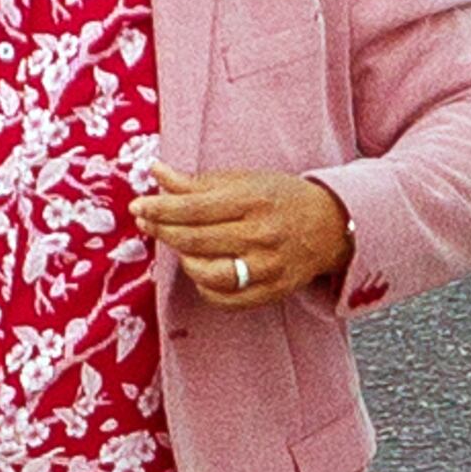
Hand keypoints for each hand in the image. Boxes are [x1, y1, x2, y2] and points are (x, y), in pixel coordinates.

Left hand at [134, 167, 352, 307]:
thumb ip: (198, 182)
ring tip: (177, 246)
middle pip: (196, 240)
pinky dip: (203, 286)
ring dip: (183, 260)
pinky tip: (199, 269)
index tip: (138, 206)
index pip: (195, 208)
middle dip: (163, 231)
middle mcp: (261, 235)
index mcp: (254, 201)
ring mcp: (267, 268)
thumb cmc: (281, 199)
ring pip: (208, 274)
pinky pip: (224, 298)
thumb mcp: (245, 181)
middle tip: (145, 222)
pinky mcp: (271, 292)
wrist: (332, 226)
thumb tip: (156, 172)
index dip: (160, 208)